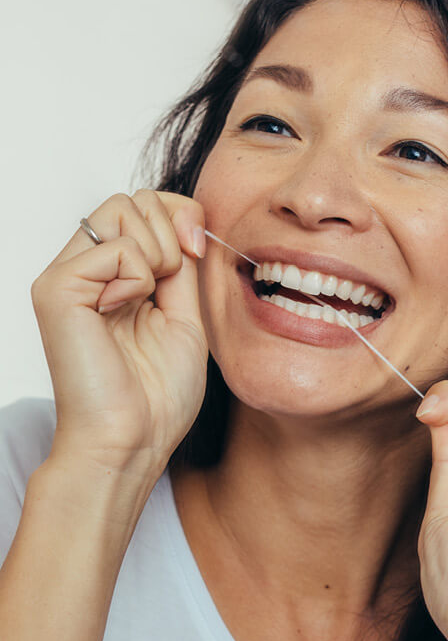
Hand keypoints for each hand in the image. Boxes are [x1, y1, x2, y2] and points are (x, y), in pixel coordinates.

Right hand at [31, 190, 208, 475]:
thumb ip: (182, 267)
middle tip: (171, 285)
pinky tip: (124, 312)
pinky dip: (138, 277)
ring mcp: (66, 277)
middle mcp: (85, 271)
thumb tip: (187, 220)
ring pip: (121, 208)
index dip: (180, 214)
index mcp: (114, 278)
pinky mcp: (56, 289)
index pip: (144, 206)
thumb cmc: (157, 396)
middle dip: (171, 231)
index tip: (197, 251)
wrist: (133, 441)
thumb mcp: (185, 317)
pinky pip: (115, 247)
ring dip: (157, 254)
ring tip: (146, 302)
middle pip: (132, 198)